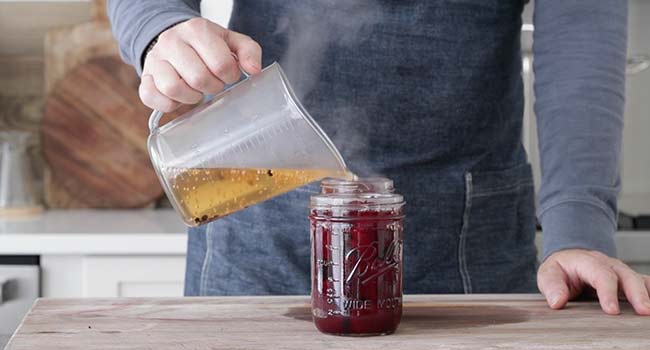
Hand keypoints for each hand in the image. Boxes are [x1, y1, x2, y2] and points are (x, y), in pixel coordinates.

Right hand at [139, 17, 261, 111]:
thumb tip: (254, 70)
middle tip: (213, 83)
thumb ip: (249, 51)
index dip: (229, 76)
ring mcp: (155, 59)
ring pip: (173, 88)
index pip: (221, 64)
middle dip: (212, 87)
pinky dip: (169, 104)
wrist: (174, 40)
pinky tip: (180, 97)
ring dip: (192, 97)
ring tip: (197, 90)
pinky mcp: (145, 77)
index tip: (227, 74)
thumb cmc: (206, 45)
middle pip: (198, 78)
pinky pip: (152, 97)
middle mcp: (172, 41)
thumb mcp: (231, 41)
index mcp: (196, 30)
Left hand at [537, 249, 649, 314]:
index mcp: (586, 261)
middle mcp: (607, 264)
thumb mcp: (548, 274)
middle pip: (626, 275)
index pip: (601, 274)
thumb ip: (551, 286)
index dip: (608, 292)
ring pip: (638, 279)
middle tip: (643, 311)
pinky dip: (649, 293)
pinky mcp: (627, 280)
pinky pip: (643, 284)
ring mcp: (619, 271)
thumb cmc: (560, 270)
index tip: (612, 311)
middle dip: (636, 293)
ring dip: (647, 294)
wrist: (569, 261)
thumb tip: (557, 301)